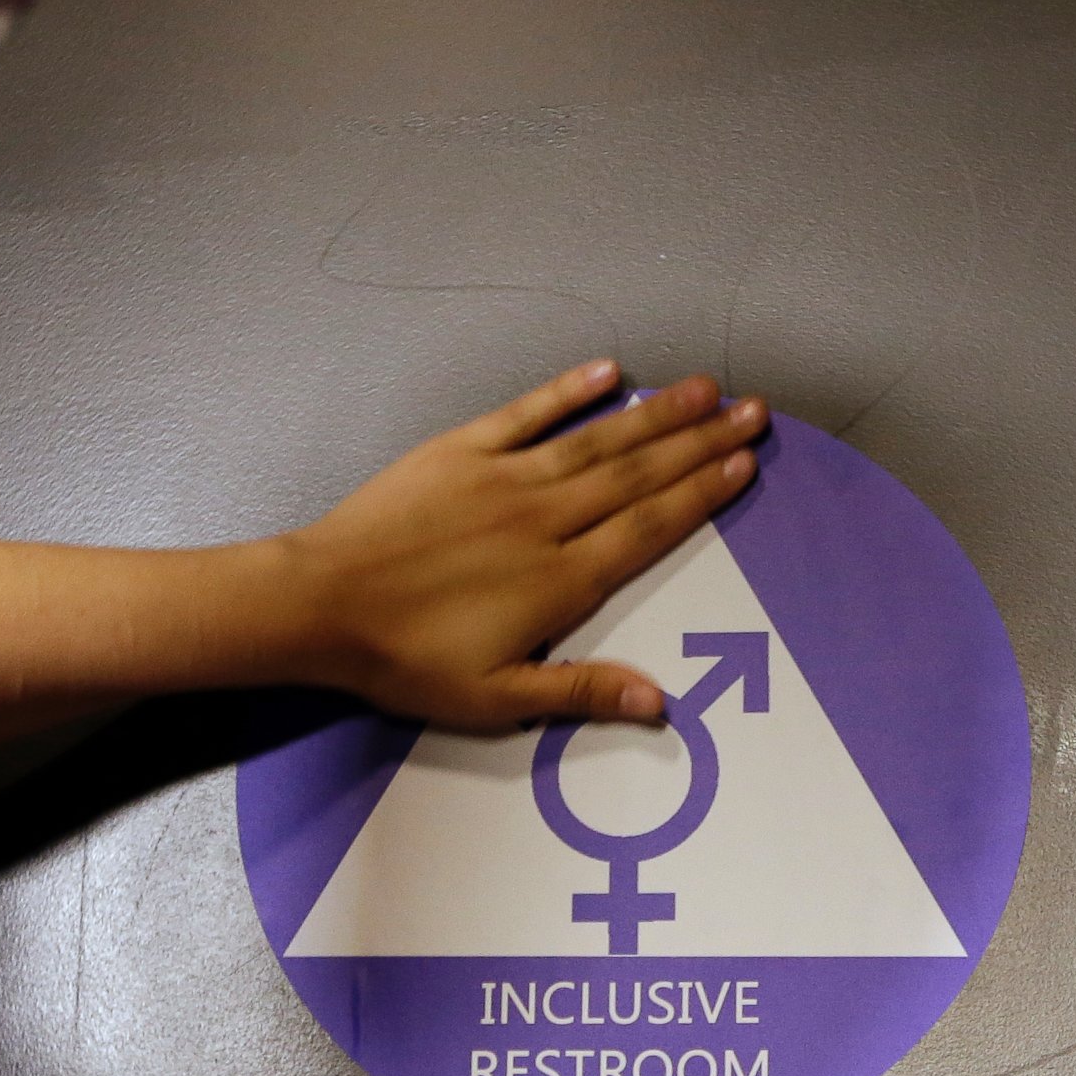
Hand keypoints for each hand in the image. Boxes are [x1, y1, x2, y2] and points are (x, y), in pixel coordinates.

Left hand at [278, 361, 764, 729]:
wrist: (321, 606)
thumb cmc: (405, 661)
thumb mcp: (494, 698)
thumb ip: (581, 693)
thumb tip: (662, 703)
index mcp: (561, 581)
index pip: (650, 528)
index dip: (702, 495)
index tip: (745, 465)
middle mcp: (545, 519)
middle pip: (640, 475)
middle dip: (701, 441)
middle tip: (755, 411)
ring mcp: (504, 478)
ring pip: (597, 440)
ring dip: (656, 412)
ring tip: (706, 387)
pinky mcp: (460, 452)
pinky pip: (527, 413)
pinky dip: (569, 391)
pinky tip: (609, 372)